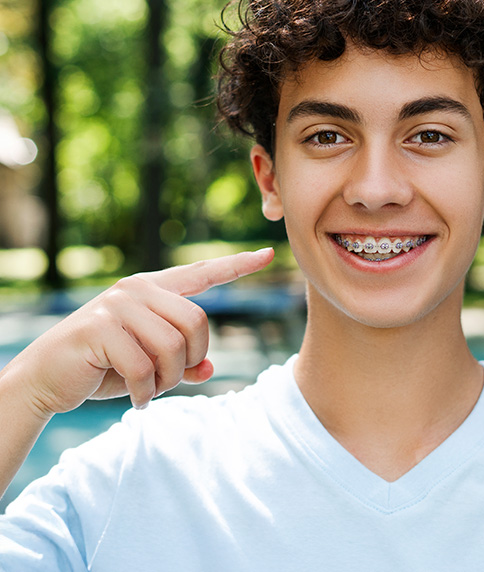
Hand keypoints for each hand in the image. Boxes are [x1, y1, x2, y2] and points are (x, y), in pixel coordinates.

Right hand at [12, 249, 273, 416]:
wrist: (44, 380)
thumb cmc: (102, 369)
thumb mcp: (149, 366)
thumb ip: (181, 363)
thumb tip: (210, 369)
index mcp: (154, 290)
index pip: (202, 273)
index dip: (236, 265)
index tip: (268, 254)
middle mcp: (138, 290)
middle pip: (197, 322)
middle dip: (189, 360)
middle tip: (166, 381)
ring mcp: (118, 305)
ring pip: (174, 346)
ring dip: (167, 379)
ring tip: (148, 390)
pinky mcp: (101, 328)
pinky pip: (144, 366)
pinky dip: (146, 392)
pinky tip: (137, 400)